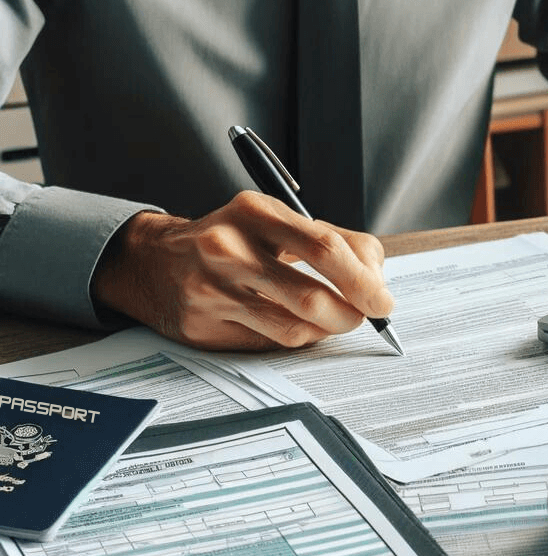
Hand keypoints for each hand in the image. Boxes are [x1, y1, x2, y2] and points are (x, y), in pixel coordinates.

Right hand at [91, 191, 393, 349]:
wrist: (155, 260)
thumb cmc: (234, 241)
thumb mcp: (277, 222)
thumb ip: (335, 241)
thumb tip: (377, 279)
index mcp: (255, 212)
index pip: (326, 247)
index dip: (364, 280)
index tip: (383, 300)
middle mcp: (228, 248)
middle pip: (312, 296)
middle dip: (351, 313)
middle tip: (365, 316)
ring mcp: (212, 289)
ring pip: (294, 327)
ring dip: (326, 330)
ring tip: (332, 319)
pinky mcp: (203, 324)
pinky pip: (269, 342)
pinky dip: (295, 338)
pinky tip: (295, 325)